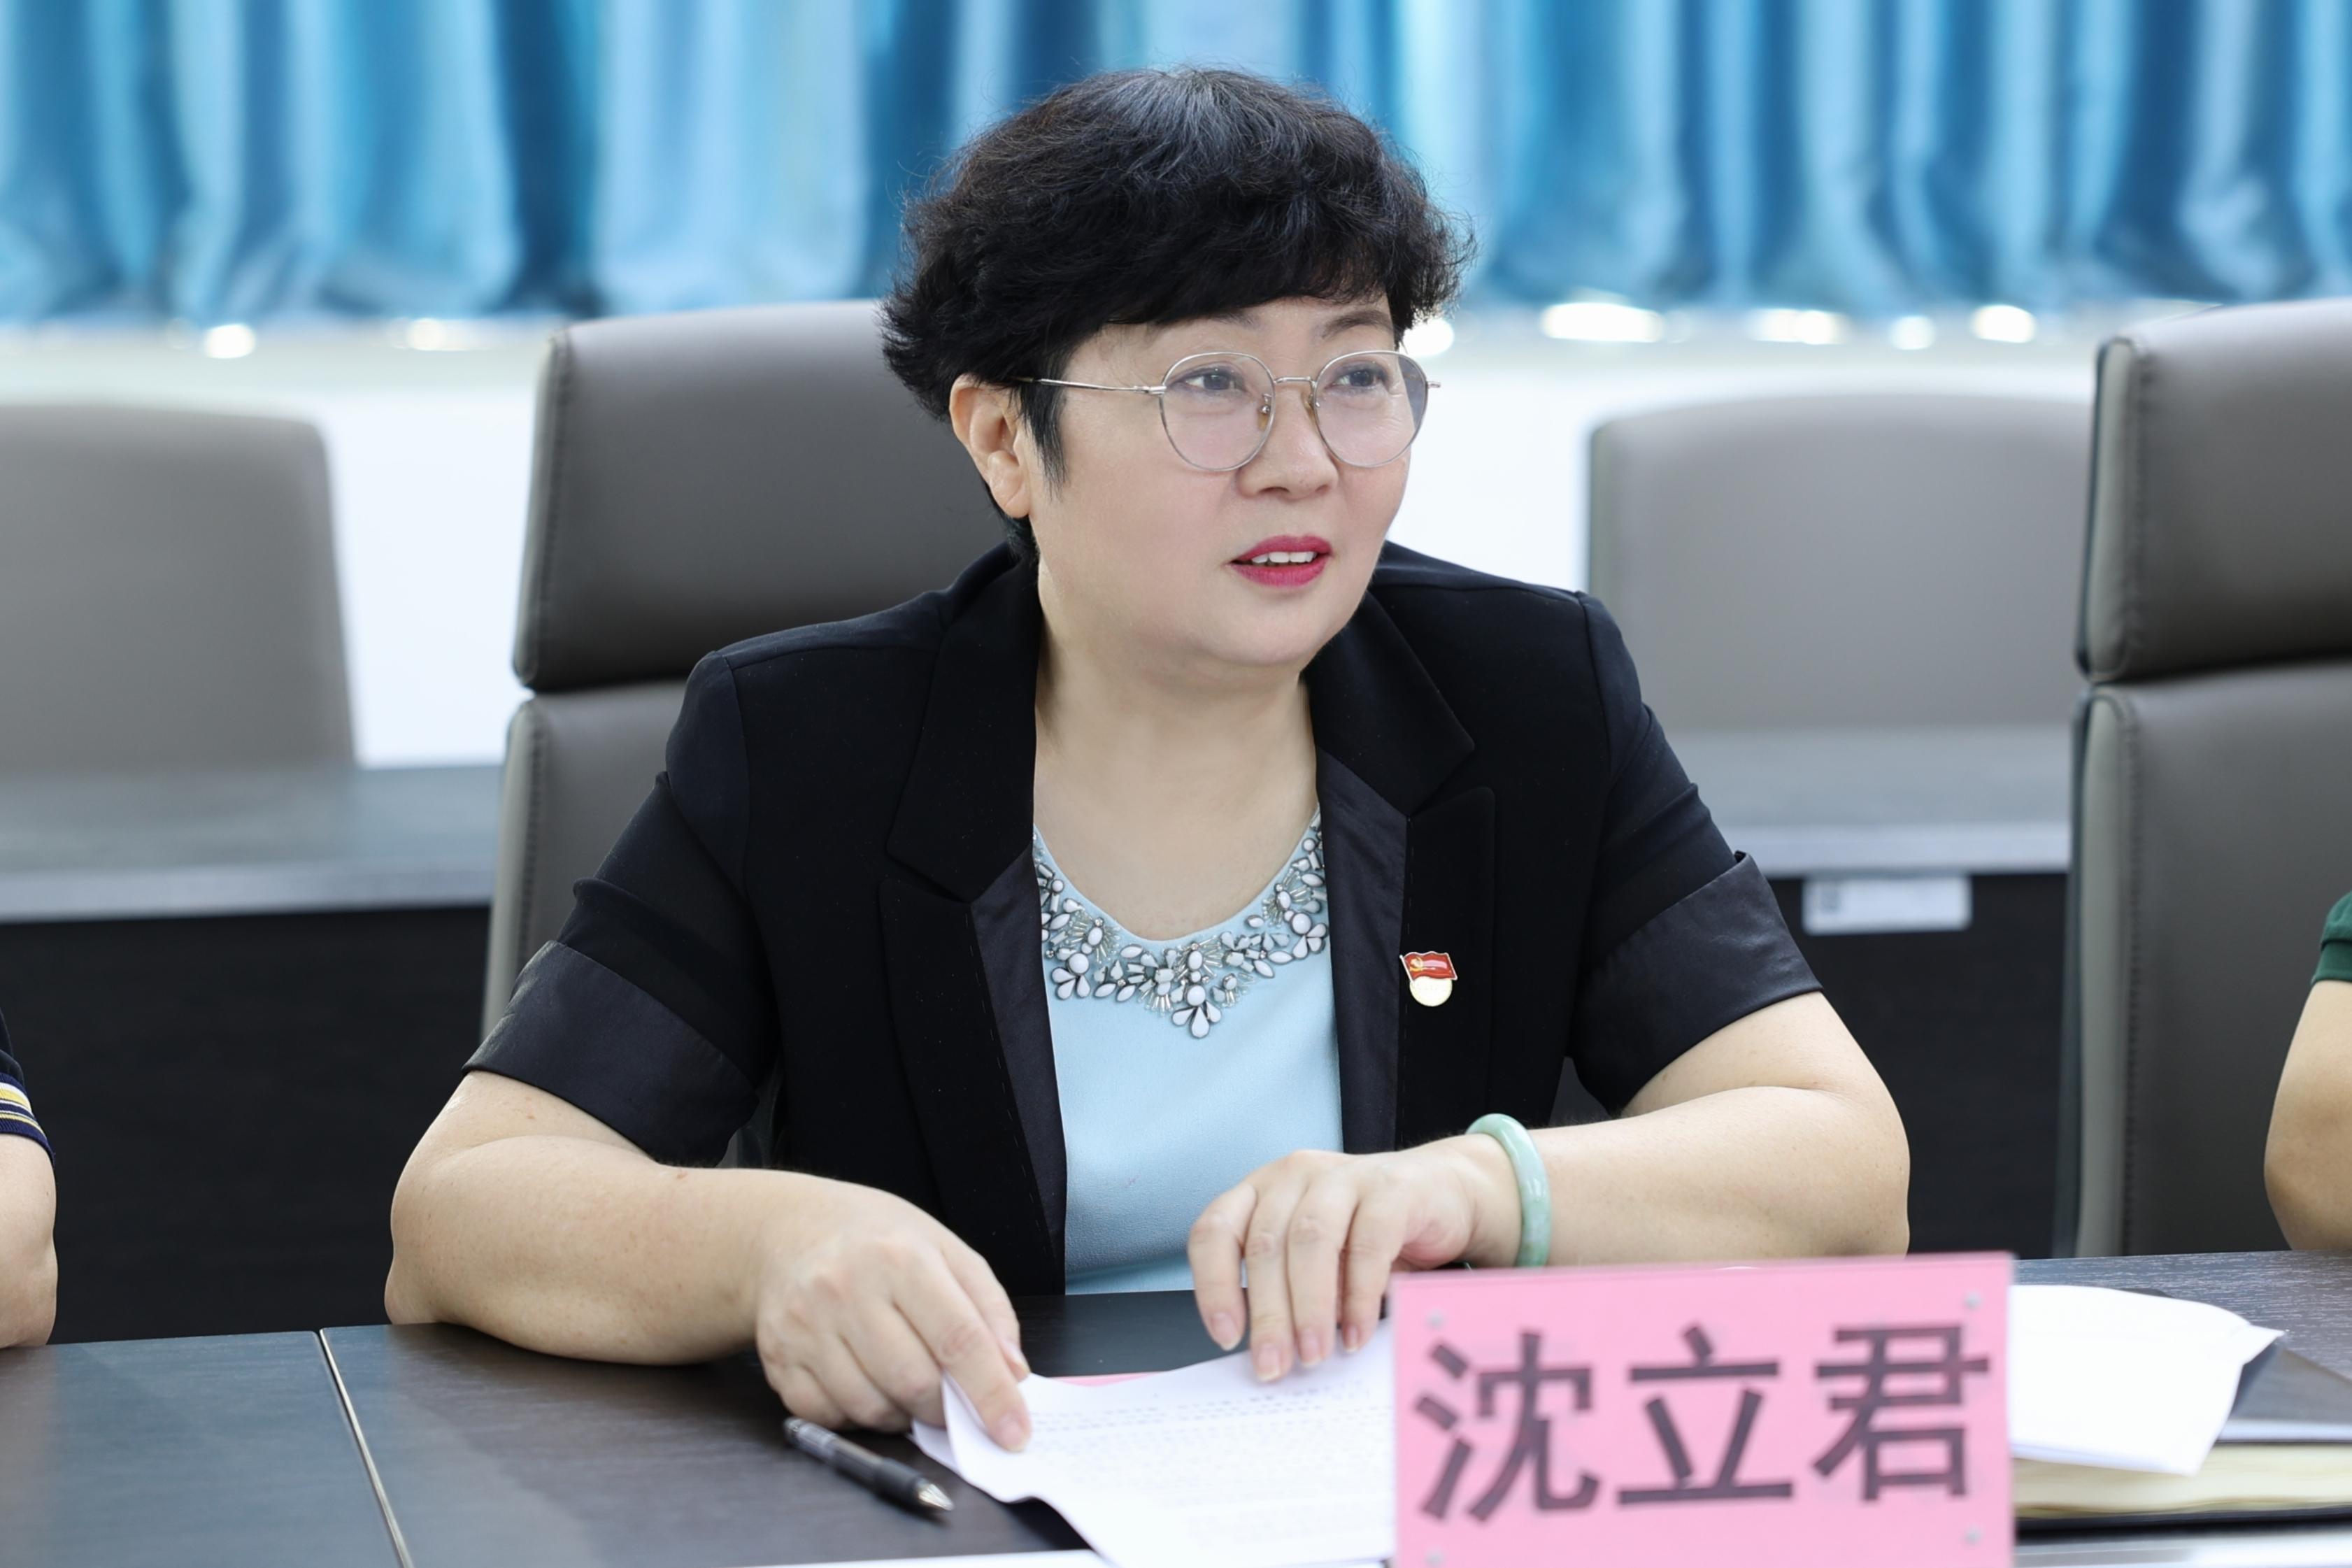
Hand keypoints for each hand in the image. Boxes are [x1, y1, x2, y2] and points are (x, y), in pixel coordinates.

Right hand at [749, 1180, 1031, 1447]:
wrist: (789, 1231)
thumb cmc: (877, 1241)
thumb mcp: (945, 1250)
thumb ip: (988, 1308)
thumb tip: (1012, 1373)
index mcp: (901, 1257)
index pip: (959, 1339)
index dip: (992, 1393)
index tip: (1014, 1432)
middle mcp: (847, 1289)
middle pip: (914, 1382)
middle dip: (946, 1408)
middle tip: (953, 1401)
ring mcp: (806, 1326)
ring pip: (871, 1407)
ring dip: (903, 1415)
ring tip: (910, 1389)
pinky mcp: (779, 1358)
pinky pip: (828, 1416)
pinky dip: (857, 1417)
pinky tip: (867, 1386)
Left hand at [1187, 1138, 1519, 1380]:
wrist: (1443, 1194)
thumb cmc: (1367, 1235)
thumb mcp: (1317, 1260)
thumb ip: (1290, 1291)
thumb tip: (1272, 1352)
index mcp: (1262, 1191)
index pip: (1216, 1230)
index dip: (1213, 1285)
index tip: (1227, 1337)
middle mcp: (1293, 1175)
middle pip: (1265, 1244)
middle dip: (1268, 1315)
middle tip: (1274, 1366)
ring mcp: (1342, 1175)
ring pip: (1310, 1240)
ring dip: (1309, 1307)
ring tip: (1314, 1355)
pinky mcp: (1390, 1188)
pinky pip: (1369, 1243)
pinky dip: (1360, 1296)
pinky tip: (1358, 1333)